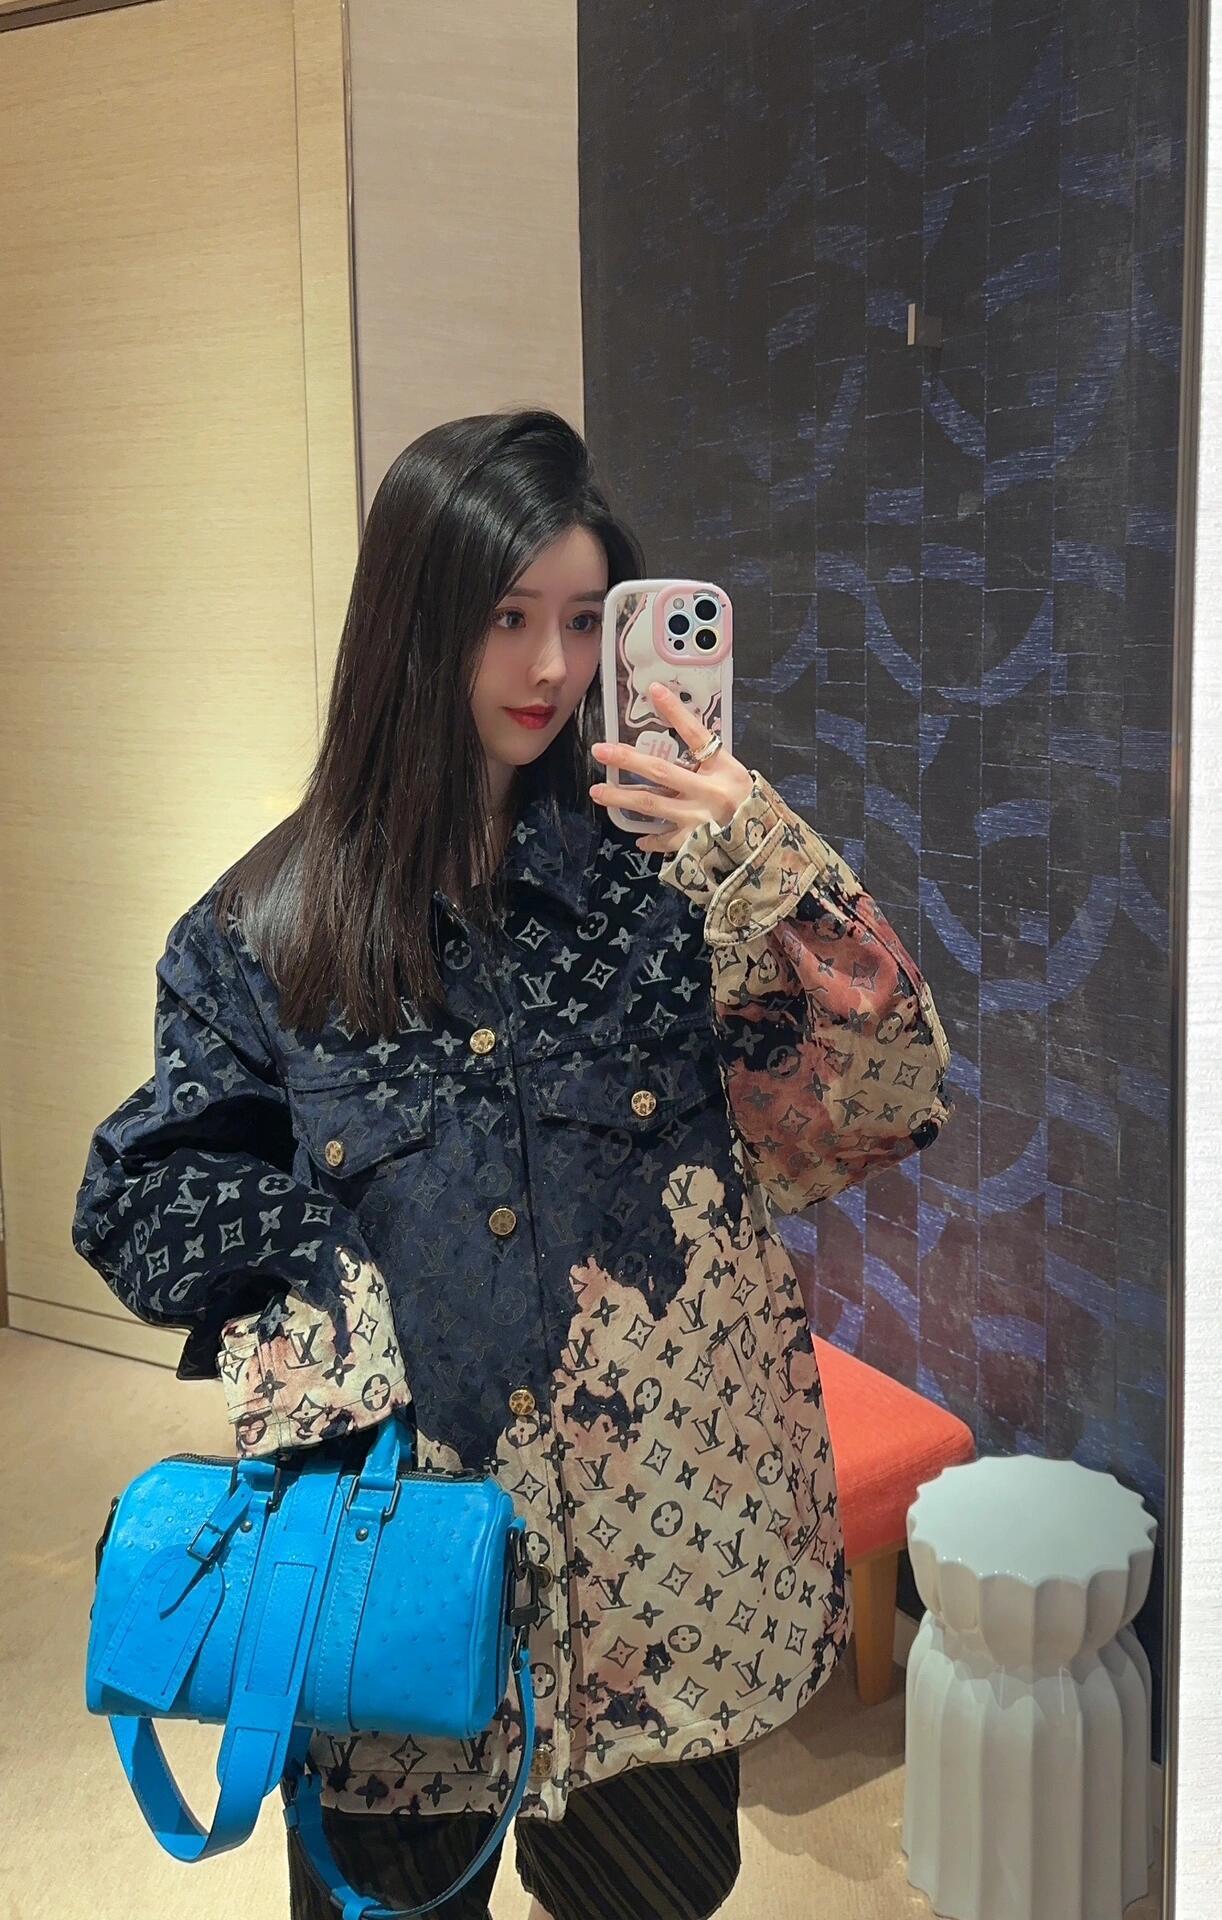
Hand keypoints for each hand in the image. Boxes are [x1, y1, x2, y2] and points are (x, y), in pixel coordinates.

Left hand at [589, 681, 753, 854]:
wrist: (767, 843)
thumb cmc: (749, 804)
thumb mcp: (733, 775)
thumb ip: (707, 762)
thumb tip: (679, 744)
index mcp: (723, 767)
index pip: (696, 733)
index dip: (675, 712)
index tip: (654, 690)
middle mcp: (710, 791)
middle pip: (662, 770)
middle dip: (628, 759)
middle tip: (601, 750)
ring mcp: (700, 818)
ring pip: (652, 804)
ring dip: (622, 797)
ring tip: (598, 791)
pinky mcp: (694, 843)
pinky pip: (664, 839)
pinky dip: (651, 838)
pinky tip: (638, 837)